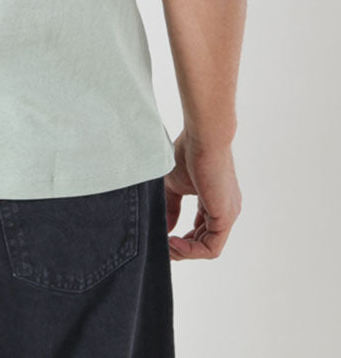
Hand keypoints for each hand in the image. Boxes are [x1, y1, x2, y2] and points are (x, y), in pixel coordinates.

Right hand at [164, 129, 241, 260]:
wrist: (202, 138)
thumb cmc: (189, 152)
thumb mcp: (174, 184)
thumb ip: (171, 206)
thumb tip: (165, 228)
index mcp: (215, 200)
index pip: (201, 228)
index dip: (183, 238)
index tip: (163, 237)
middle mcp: (225, 209)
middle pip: (204, 240)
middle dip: (182, 248)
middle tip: (162, 247)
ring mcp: (228, 214)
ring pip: (208, 247)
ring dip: (184, 251)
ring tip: (165, 246)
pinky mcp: (226, 217)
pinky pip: (211, 247)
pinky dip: (191, 249)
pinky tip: (173, 242)